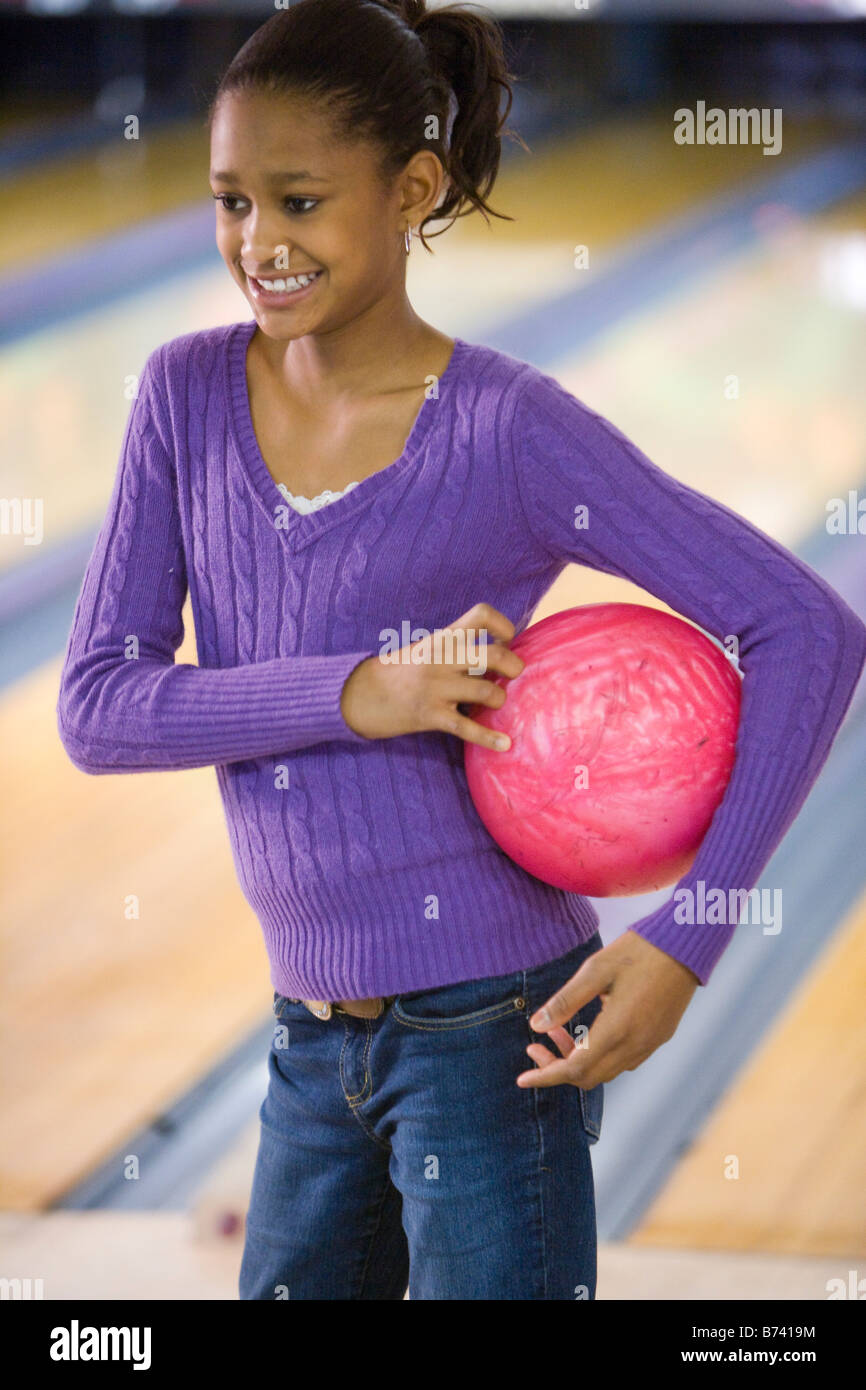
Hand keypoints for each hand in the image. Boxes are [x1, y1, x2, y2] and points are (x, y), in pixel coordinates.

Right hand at [340, 601, 524, 748]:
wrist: (359, 695)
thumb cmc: (401, 671)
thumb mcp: (426, 648)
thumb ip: (458, 647)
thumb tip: (501, 651)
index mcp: (442, 638)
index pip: (481, 615)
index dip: (503, 625)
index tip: (506, 639)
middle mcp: (440, 659)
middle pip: (494, 655)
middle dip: (514, 666)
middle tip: (514, 674)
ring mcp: (435, 688)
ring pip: (487, 692)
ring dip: (499, 700)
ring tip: (494, 703)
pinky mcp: (431, 715)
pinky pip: (467, 728)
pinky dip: (490, 738)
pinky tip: (505, 744)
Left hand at [515, 931, 698, 1089]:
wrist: (684, 945)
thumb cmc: (637, 952)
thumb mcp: (595, 971)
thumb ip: (565, 1002)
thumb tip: (535, 1026)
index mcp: (617, 1030)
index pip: (574, 1069)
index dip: (545, 1076)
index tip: (522, 1079)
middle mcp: (635, 1045)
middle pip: (589, 1076)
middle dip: (557, 1068)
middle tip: (535, 1046)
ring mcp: (650, 1043)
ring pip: (606, 1070)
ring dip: (578, 1061)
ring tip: (557, 1033)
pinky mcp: (658, 1037)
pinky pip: (623, 1060)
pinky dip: (599, 1055)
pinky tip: (587, 1031)